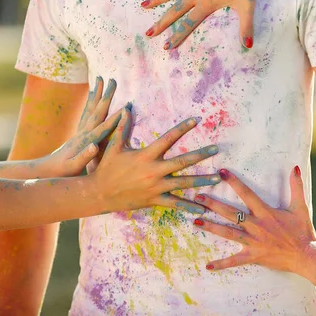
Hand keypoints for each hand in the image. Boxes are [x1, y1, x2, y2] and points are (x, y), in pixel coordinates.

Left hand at [39, 76, 121, 176]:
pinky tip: (93, 96)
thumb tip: (94, 146)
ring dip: (97, 93)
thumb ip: (84, 157)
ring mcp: (80, 131)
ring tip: (100, 78)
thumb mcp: (74, 168)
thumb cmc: (62, 173)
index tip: (126, 106)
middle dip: (106, 95)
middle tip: (112, 80)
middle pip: (96, 110)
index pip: (103, 127)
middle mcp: (83, 132)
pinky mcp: (78, 132)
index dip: (115, 117)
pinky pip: (86, 113)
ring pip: (90, 108)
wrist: (46, 171)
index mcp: (86, 142)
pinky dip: (91, 102)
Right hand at [90, 106, 220, 213]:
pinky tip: (203, 207)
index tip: (197, 120)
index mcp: (146, 155)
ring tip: (217, 178)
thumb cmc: (106, 168)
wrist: (98, 193)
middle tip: (216, 149)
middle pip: (182, 162)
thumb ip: (122, 127)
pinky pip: (175, 204)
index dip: (183, 128)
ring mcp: (156, 187)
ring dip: (202, 181)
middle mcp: (154, 171)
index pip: (168, 138)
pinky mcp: (154, 200)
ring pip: (184, 184)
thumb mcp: (114, 146)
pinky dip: (190, 206)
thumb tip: (127, 108)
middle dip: (201, 155)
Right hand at [141, 0, 263, 49]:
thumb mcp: (247, 6)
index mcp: (207, 4)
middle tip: (148, 33)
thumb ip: (246, 27)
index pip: (188, 24)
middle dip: (161, 23)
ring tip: (143, 5)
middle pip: (175, 11)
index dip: (177, 36)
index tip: (166, 46)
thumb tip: (248, 45)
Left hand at [192, 167, 315, 271]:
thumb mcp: (300, 206)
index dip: (233, 182)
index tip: (221, 172)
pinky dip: (222, 264)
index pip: (246, 193)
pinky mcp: (253, 256)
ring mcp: (253, 242)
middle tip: (197, 197)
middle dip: (213, 204)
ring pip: (228, 233)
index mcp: (265, 212)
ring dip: (211, 227)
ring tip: (195, 221)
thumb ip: (296, 186)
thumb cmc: (303, 231)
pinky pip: (235, 261)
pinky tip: (208, 265)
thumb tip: (295, 167)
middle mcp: (256, 226)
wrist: (306, 256)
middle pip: (230, 213)